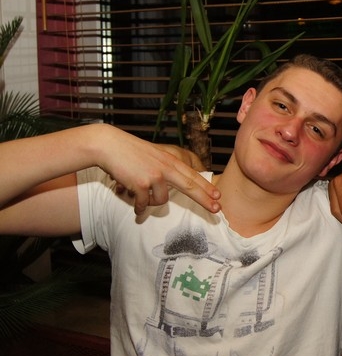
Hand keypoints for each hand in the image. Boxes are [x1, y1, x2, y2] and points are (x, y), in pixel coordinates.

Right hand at [94, 126, 219, 214]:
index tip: (218, 195)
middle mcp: (165, 167)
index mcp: (169, 160)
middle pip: (190, 186)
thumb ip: (165, 168)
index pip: (192, 175)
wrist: (108, 145)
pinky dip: (138, 206)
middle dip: (205, 199)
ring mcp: (154, 175)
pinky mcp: (140, 184)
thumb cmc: (129, 152)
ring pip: (161, 200)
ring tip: (140, 197)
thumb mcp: (153, 155)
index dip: (206, 186)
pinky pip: (143, 204)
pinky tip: (134, 204)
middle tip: (217, 209)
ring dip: (150, 203)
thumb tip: (170, 187)